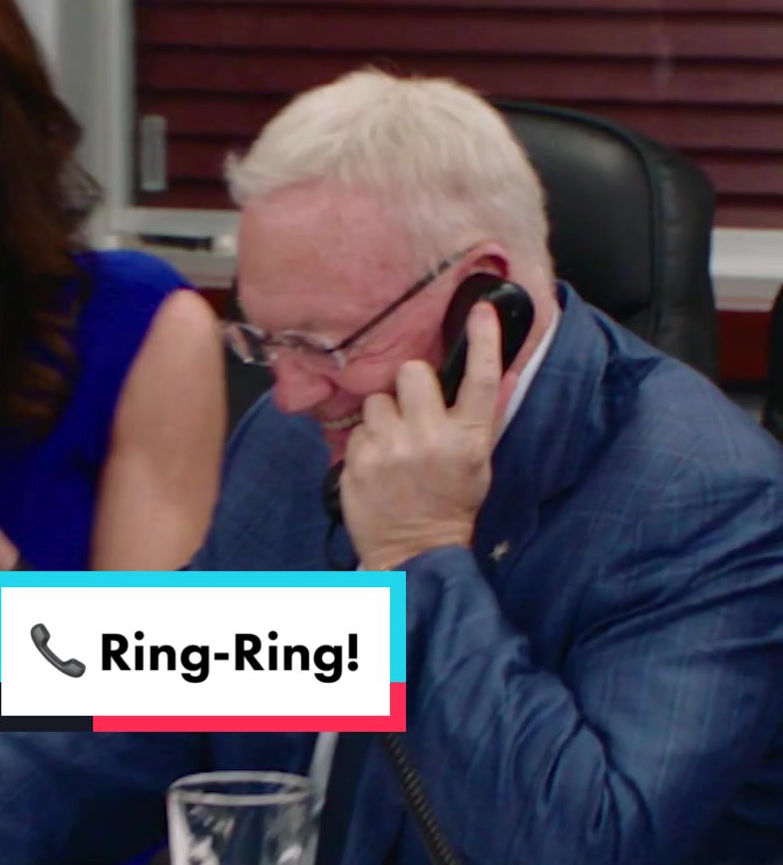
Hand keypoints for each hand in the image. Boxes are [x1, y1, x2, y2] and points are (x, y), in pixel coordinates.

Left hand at [341, 301, 502, 569]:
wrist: (413, 553)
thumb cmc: (451, 503)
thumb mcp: (479, 462)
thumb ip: (486, 415)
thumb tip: (507, 368)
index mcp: (468, 439)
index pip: (482, 379)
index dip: (483, 341)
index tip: (481, 311)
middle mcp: (430, 439)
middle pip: (411, 371)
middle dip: (410, 384)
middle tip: (413, 408)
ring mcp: (391, 450)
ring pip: (377, 400)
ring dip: (384, 417)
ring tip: (393, 444)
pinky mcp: (358, 462)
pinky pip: (357, 430)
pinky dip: (365, 443)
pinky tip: (377, 464)